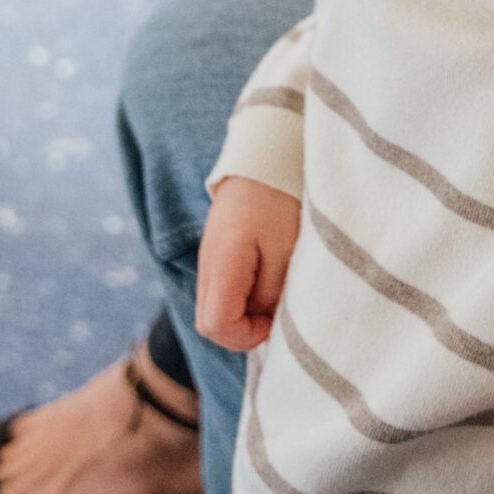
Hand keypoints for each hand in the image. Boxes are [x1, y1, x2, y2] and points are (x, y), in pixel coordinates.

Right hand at [194, 176, 301, 351]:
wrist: (267, 158)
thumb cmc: (282, 201)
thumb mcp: (286, 251)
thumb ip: (272, 293)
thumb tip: (264, 321)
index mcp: (222, 265)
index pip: (215, 325)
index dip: (247, 335)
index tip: (276, 321)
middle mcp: (206, 265)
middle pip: (208, 323)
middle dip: (241, 330)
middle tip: (275, 313)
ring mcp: (209, 259)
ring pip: (213, 307)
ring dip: (241, 313)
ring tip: (274, 294)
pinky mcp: (217, 252)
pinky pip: (220, 290)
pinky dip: (240, 297)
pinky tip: (266, 280)